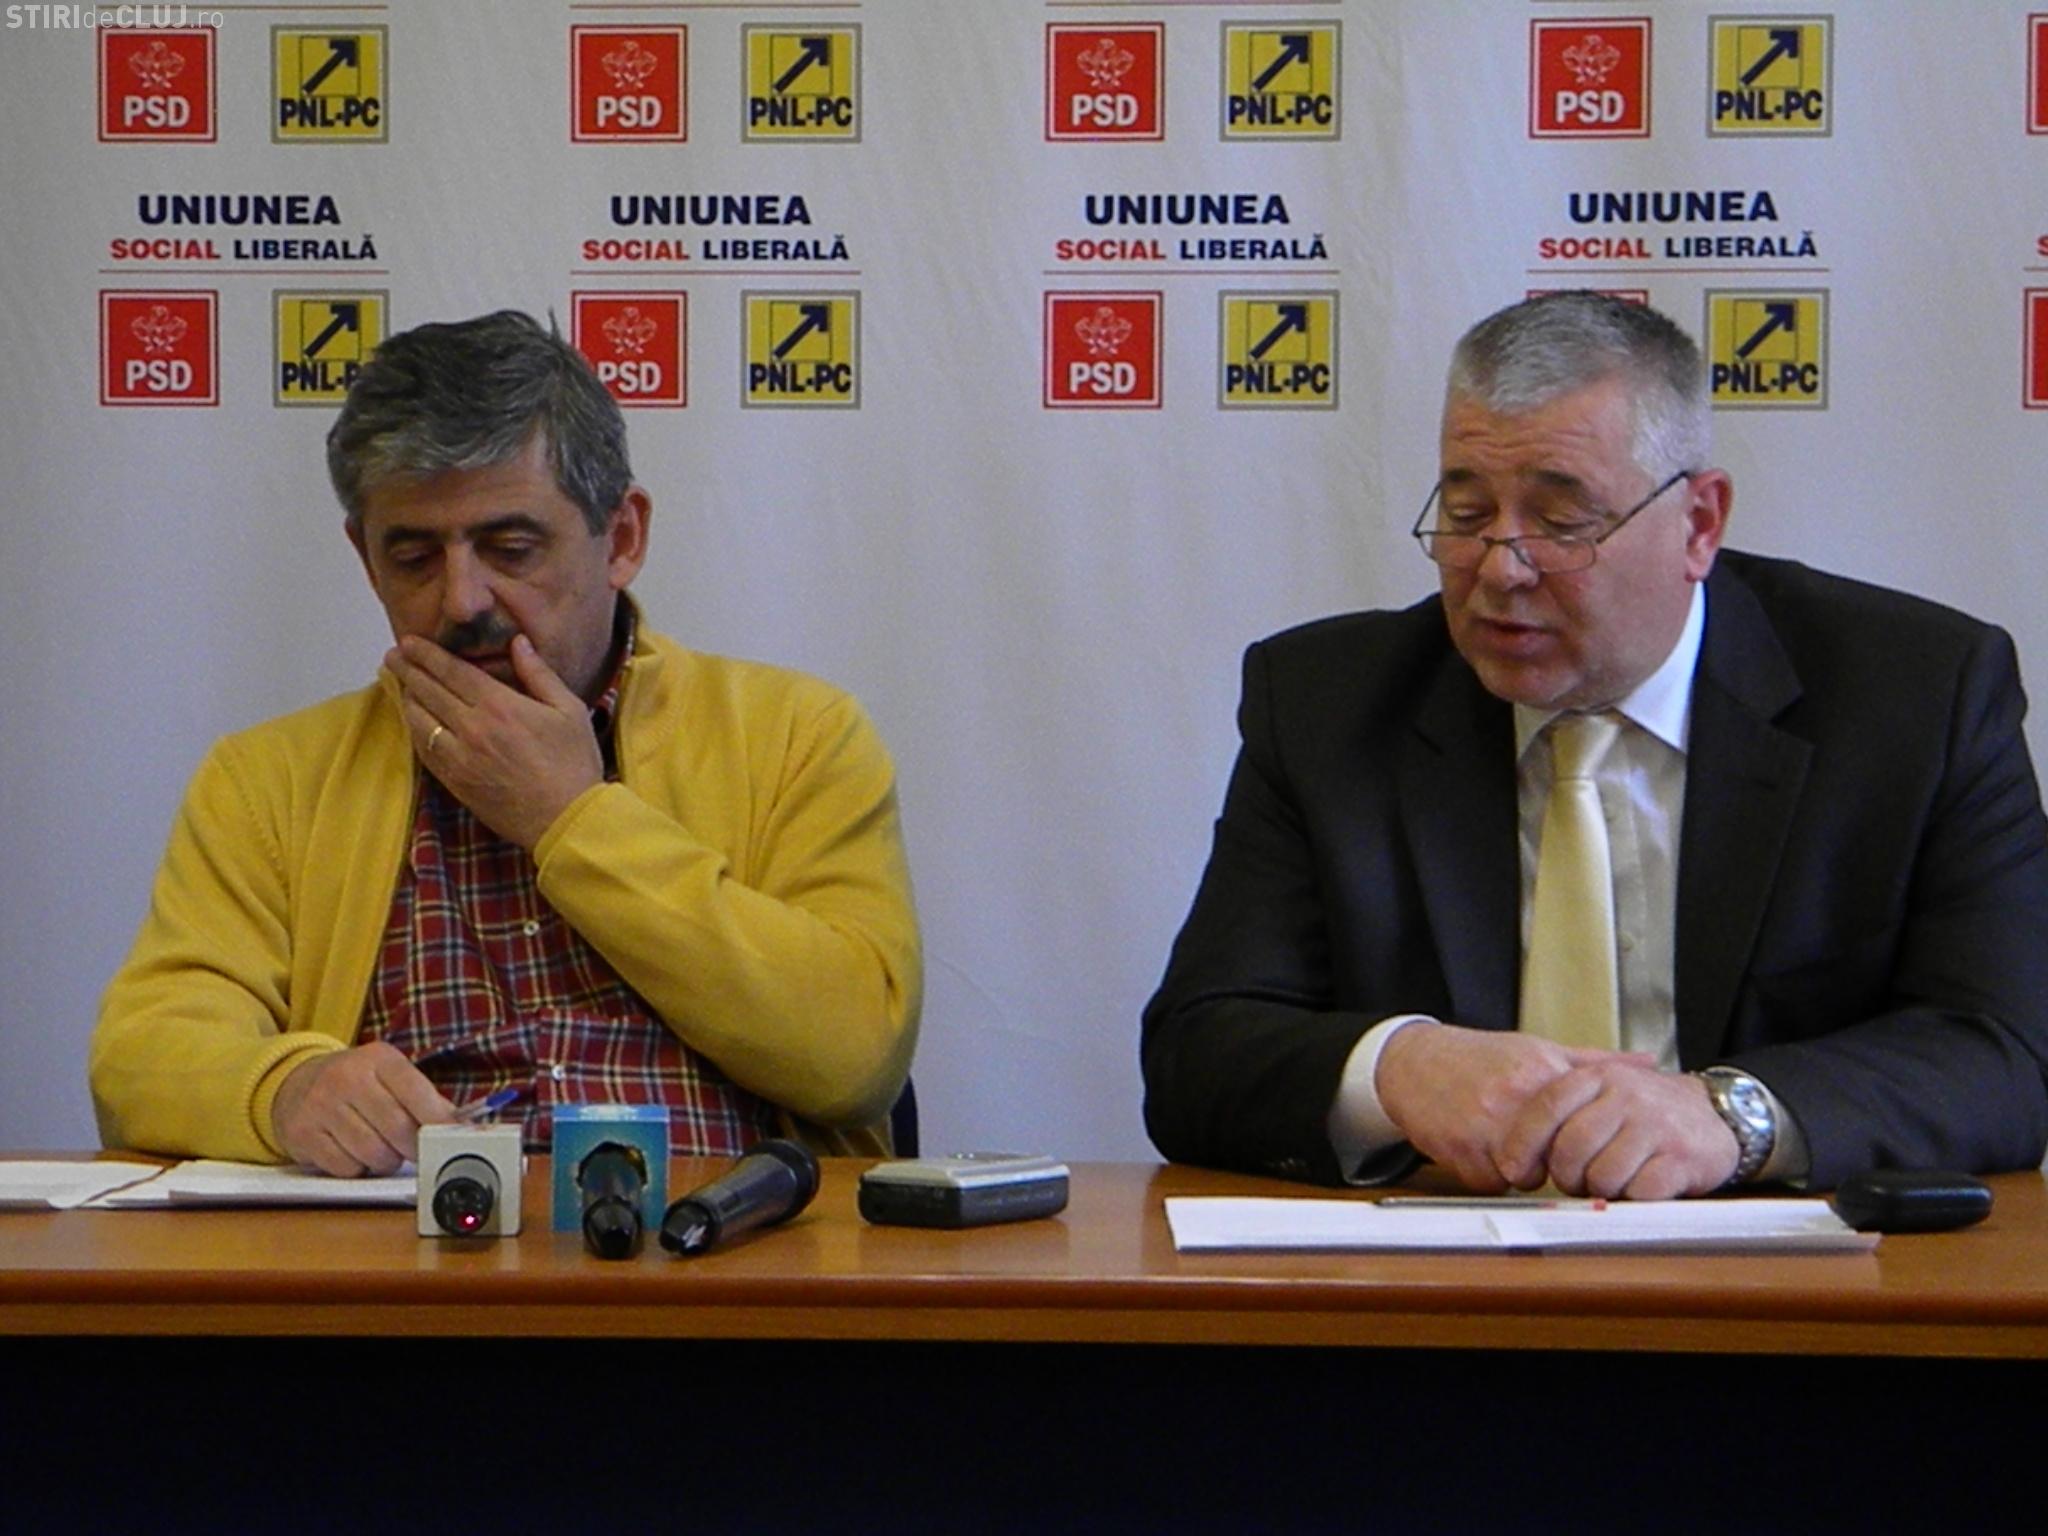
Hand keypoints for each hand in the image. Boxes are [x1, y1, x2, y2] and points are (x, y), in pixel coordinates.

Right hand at [270, 1042, 457, 1175]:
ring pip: (373, 1153)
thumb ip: (423, 1097)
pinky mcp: (302, 1133)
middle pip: (398, 1129)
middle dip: (412, 1148)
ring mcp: (320, 1105)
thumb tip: (459, 1124)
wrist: (294, 1083)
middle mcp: (347, 1077)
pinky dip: (356, 1168)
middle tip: (413, 1149)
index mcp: (378, 1058)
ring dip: (385, 1161)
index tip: (448, 1137)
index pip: (417, 1093)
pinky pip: (346, 1167)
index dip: (438, 1121)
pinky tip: (352, 1151)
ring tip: (380, 1148)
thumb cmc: (356, 1083)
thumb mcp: (389, 1075)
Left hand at [386, 633, 603, 848]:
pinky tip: (413, 720)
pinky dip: (413, 729)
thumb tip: (518, 642)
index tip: (410, 641)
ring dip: (406, 696)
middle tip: (393, 654)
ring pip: (419, 719)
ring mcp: (459, 757)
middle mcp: (472, 728)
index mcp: (500, 706)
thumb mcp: (570, 710)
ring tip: (400, 682)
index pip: (452, 671)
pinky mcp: (454, 781)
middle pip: (428, 691)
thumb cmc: (574, 764)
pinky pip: (423, 749)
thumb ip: (539, 673)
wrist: (565, 820)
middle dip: (408, 668)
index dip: (427, 654)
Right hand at [1376, 1022, 1645, 1192]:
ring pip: (1522, 1175)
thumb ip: (1593, 1062)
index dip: (1586, 1141)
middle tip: (1542, 1150)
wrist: (1412, 1061)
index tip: (1584, 1144)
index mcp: (1539, 1074)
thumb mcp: (1536, 1049)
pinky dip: (1486, 1176)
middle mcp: (1513, 1099)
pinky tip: (1478, 1151)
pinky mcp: (1458, 1150)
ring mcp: (1483, 1126)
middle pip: (1556, 1155)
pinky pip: (1488, 1183)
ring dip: (1518, 1170)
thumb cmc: (1477, 1057)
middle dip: (1552, 1160)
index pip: (1583, 1123)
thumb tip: (1648, 1061)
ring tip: (1506, 1146)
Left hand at [1495, 1061, 1738, 1198]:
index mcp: (1599, 1079)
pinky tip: (1636, 1188)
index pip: (1547, 1107)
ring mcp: (1656, 1126)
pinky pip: (1639, 1191)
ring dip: (1599, 1190)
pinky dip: (1631, 1198)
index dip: (1523, 1143)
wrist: (1716, 1116)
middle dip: (1564, 1174)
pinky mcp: (1682, 1158)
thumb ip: (1560, 1108)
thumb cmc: (1644, 1112)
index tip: (1513, 1169)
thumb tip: (1507, 1143)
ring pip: (1603, 1174)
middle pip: (1571, 1147)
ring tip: (1607, 1183)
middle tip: (1571, 1182)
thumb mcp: (1603, 1092)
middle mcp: (1626, 1096)